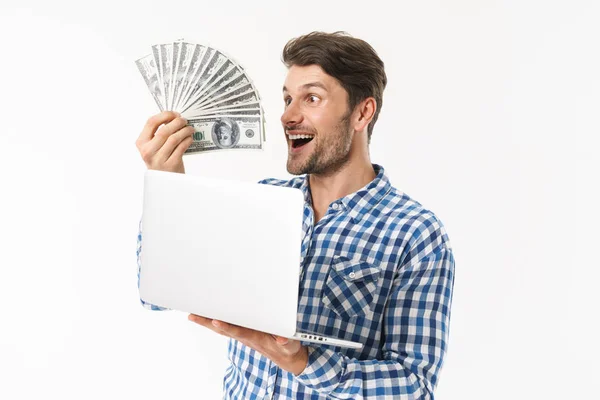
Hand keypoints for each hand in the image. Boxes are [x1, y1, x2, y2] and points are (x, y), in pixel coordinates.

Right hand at [135, 111, 194, 173]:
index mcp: (141, 143)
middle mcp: (148, 151)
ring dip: (185, 131)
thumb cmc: (160, 160)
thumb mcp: (153, 147)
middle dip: (177, 122)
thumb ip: (158, 133)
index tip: (174, 114)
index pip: (151, 122)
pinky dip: (188, 140)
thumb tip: (174, 118)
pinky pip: (182, 147)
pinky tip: (190, 138)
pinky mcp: (171, 164)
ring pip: (174, 138)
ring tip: (190, 129)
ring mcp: (159, 159)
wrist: (163, 181)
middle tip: (184, 120)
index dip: (165, 115)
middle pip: (164, 130)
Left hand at [188, 314, 308, 375]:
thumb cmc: (287, 349)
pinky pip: (226, 327)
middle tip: (193, 315)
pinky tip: (208, 318)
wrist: (287, 357)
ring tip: (194, 314)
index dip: (227, 327)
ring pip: (222, 328)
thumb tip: (283, 340)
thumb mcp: (291, 345)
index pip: (239, 331)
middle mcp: (246, 337)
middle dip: (208, 322)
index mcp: (256, 338)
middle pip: (223, 329)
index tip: (216, 320)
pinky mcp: (245, 333)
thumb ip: (287, 342)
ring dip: (207, 322)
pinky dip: (215, 322)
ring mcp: (244, 335)